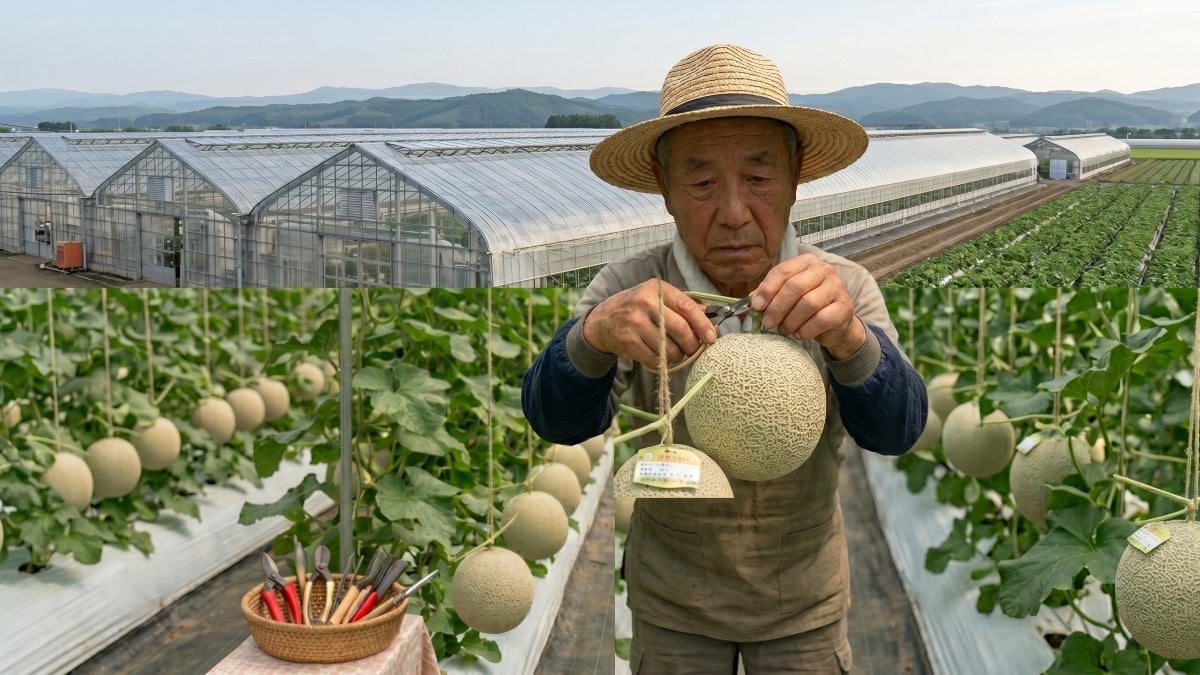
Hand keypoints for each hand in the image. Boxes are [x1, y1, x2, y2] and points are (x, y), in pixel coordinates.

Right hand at [581, 279, 717, 368]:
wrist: (603, 320)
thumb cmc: (638, 308)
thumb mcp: (659, 298)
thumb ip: (684, 306)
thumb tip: (711, 320)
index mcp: (657, 289)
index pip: (687, 307)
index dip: (702, 324)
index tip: (711, 337)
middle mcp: (645, 303)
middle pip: (681, 330)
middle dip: (692, 345)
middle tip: (694, 349)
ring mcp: (635, 323)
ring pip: (670, 348)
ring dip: (678, 355)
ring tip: (675, 352)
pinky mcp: (628, 342)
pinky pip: (656, 359)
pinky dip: (662, 361)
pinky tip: (659, 355)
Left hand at [750, 254, 865, 359]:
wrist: (835, 322)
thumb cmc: (805, 306)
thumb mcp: (786, 296)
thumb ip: (769, 295)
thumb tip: (750, 301)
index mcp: (806, 262)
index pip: (782, 271)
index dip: (767, 289)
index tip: (756, 306)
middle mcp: (824, 270)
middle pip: (794, 287)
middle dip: (777, 308)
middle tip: (767, 323)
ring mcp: (837, 287)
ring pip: (808, 303)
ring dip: (790, 321)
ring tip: (783, 330)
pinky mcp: (844, 307)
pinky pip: (821, 319)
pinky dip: (805, 330)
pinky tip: (798, 334)